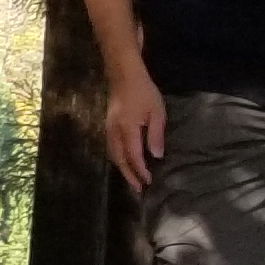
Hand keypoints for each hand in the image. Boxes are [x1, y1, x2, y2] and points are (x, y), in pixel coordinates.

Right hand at [104, 68, 166, 192]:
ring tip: (132, 179)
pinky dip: (117, 159)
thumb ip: (156, 135)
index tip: (149, 181)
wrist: (123, 74)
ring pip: (112, 154)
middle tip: (138, 189)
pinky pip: (111, 147)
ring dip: (122, 168)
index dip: (141, 170)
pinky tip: (124, 162)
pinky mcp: (108, 125)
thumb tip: (156, 156)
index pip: (133, 156)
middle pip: (119, 159)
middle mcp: (114, 132)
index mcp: (127, 129)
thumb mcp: (157, 112)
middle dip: (128, 175)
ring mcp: (108, 128)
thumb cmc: (144, 92)